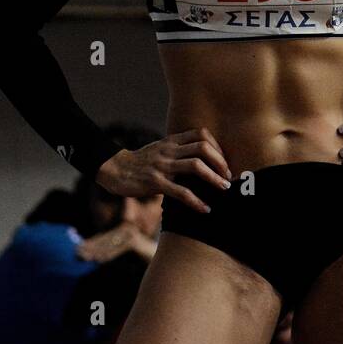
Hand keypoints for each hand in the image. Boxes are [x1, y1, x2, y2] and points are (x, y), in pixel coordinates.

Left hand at [76, 221, 154, 263]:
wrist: (165, 263)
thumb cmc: (143, 262)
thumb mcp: (125, 258)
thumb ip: (112, 254)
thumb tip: (95, 258)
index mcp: (122, 233)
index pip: (103, 238)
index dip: (90, 244)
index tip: (77, 249)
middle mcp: (126, 230)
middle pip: (104, 239)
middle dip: (90, 247)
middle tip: (76, 253)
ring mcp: (131, 234)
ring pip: (109, 244)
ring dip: (96, 251)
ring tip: (84, 257)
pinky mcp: (134, 241)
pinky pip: (118, 249)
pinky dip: (108, 254)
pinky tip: (98, 260)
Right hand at [95, 127, 233, 212]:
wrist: (113, 169)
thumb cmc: (141, 162)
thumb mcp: (160, 149)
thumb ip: (178, 150)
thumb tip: (203, 161)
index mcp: (171, 141)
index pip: (201, 134)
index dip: (217, 147)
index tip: (224, 162)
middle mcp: (169, 150)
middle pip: (203, 148)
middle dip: (221, 162)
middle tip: (228, 177)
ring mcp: (162, 166)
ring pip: (195, 167)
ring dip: (214, 179)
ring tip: (224, 189)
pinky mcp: (155, 183)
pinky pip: (181, 191)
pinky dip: (196, 201)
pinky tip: (205, 209)